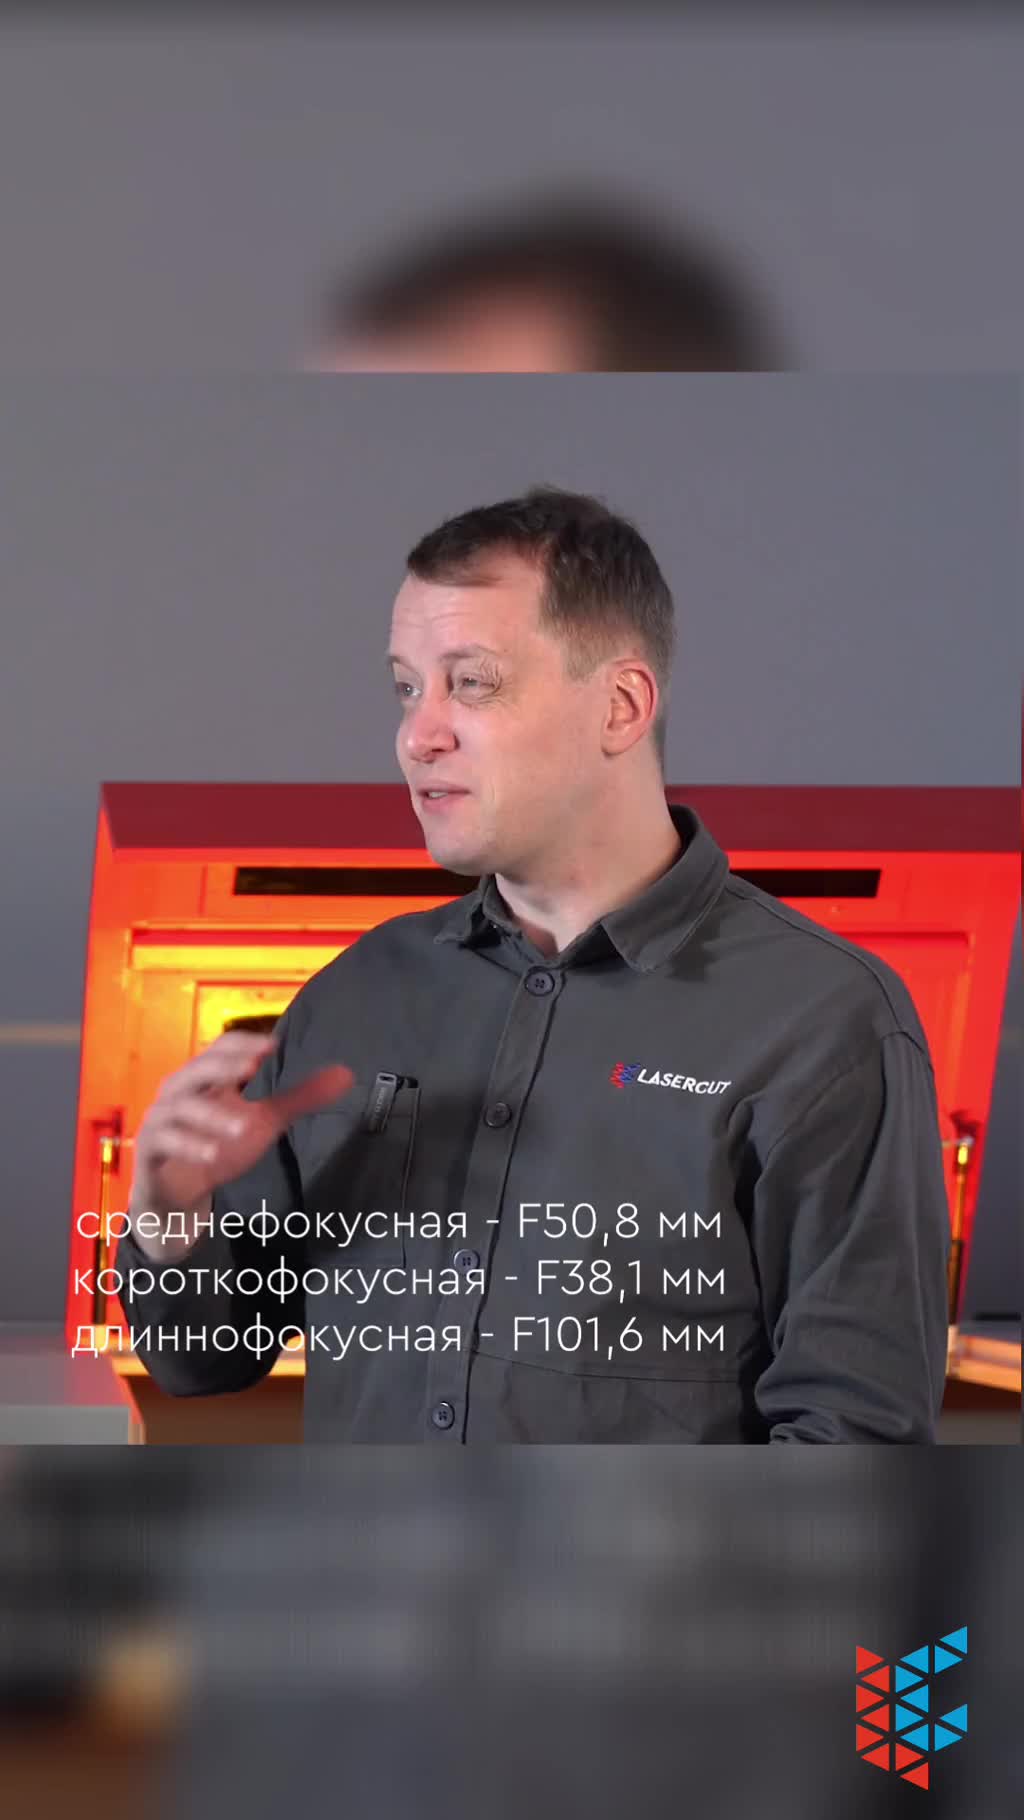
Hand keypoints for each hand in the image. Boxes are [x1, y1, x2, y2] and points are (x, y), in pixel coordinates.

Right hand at [129, 1032, 352, 1247]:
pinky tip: (212, 1154)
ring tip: (243, 1128)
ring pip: (180, 1107)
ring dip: (212, 1115)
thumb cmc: (218, 1145)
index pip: (219, 1049)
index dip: (243, 1044)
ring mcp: (161, 1120)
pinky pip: (163, 1141)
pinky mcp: (150, 1150)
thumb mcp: (264, 1121)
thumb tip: (346, 1074)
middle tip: (252, 1068)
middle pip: (196, 1069)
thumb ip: (300, 1098)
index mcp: (206, 1079)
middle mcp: (179, 1093)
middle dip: (223, 1067)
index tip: (273, 1046)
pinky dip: (188, 1146)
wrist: (176, 1194)